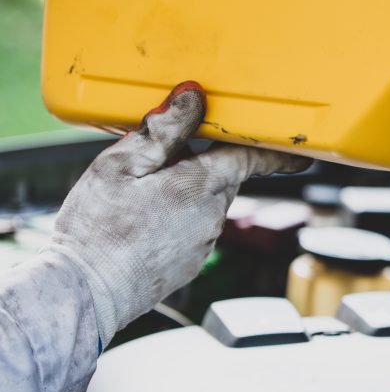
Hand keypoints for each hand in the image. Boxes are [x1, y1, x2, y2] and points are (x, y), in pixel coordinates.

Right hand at [47, 81, 310, 342]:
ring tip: (137, 195)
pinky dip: (175, 217)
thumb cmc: (99, 229)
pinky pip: (191, 228)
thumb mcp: (120, 165)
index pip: (253, 159)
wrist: (86, 292)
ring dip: (184, 191)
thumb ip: (162, 130)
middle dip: (201, 162)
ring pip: (204, 203)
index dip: (278, 152)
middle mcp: (212, 216)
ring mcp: (202, 244)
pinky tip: (139, 222)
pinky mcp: (189, 263)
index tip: (301, 150)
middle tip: (159, 158)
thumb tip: (194, 99)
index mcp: (201, 185)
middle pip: (221, 177)